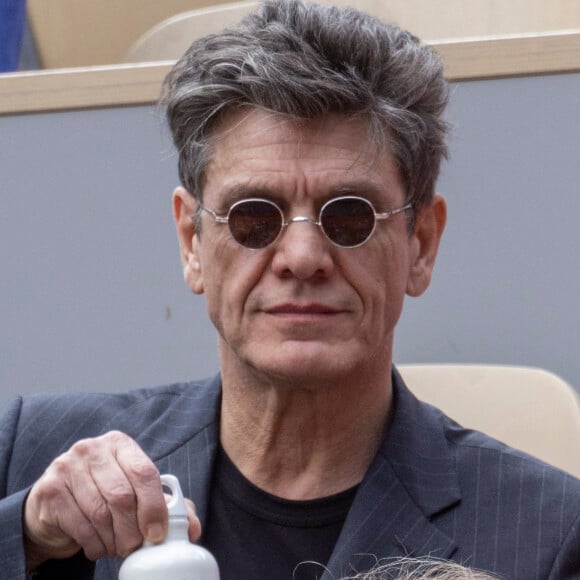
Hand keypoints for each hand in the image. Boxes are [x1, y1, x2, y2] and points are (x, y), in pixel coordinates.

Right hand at [23, 430, 200, 569]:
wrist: (55, 505)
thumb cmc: (105, 495)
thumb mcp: (136, 493)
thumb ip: (166, 506)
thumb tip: (192, 528)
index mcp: (120, 444)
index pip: (145, 472)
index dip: (154, 506)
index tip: (157, 533)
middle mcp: (92, 449)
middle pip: (122, 496)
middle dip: (133, 530)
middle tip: (135, 546)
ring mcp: (68, 467)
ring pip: (100, 513)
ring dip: (113, 540)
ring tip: (118, 547)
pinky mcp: (50, 490)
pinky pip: (79, 525)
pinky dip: (94, 543)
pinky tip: (98, 545)